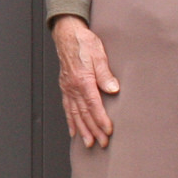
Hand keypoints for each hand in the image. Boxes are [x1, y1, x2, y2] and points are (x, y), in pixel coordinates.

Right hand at [52, 14, 119, 148]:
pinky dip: (71, 121)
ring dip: (82, 130)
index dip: (101, 120)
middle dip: (93, 130)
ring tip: (88, 143)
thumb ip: (105, 74)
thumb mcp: (99, 54)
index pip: (93, 104)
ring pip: (75, 114)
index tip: (108, 131)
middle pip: (84, 113)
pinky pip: (67, 108)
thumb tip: (113, 89)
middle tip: (102, 143)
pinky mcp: (65, 88)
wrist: (67, 34)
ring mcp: (67, 89)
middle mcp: (73, 87)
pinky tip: (74, 130)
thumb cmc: (84, 42)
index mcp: (83, 79)